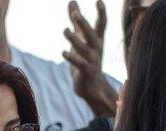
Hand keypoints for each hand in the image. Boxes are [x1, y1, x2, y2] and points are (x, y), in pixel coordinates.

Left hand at [63, 1, 117, 116]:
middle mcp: (96, 49)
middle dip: (83, 25)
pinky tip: (64, 52)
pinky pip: (80, 64)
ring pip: (84, 49)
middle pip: (91, 34)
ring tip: (65, 31)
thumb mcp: (80, 38)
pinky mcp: (86, 72)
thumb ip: (75, 20)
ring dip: (75, 41)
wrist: (93, 88)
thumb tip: (71, 1)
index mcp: (97, 40)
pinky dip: (73, 59)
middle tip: (75, 14)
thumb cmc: (86, 59)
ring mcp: (92, 61)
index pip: (101, 24)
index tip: (99, 1)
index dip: (101, 13)